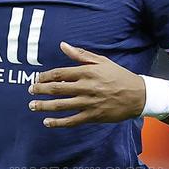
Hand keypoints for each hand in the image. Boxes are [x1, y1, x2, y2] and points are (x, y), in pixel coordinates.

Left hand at [27, 42, 146, 127]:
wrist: (137, 95)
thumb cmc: (118, 76)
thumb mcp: (101, 61)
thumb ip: (80, 55)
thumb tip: (62, 45)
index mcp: (87, 72)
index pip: (60, 73)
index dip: (45, 76)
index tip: (37, 78)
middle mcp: (86, 87)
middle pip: (57, 89)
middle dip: (40, 90)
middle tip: (30, 90)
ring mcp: (89, 102)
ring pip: (61, 105)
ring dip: (44, 106)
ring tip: (32, 105)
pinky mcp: (93, 116)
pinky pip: (71, 120)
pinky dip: (58, 123)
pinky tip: (47, 122)